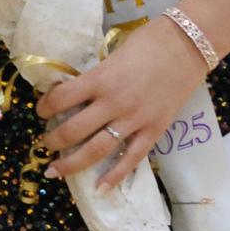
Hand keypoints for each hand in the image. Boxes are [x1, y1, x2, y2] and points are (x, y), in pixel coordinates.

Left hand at [35, 16, 207, 192]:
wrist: (189, 45)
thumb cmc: (149, 42)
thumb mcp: (113, 55)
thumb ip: (95, 77)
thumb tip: (74, 91)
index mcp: (100, 79)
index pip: (60, 99)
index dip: (44, 107)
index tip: (40, 110)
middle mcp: (114, 103)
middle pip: (73, 131)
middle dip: (53, 140)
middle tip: (45, 144)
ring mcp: (135, 119)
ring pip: (97, 150)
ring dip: (72, 163)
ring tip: (55, 170)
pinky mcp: (155, 130)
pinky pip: (132, 158)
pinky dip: (115, 176)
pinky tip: (100, 189)